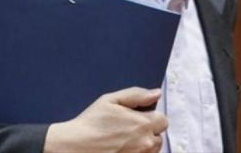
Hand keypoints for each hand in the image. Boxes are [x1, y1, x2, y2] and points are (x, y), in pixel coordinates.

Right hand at [43, 87, 166, 152]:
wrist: (76, 146)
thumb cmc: (91, 122)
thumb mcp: (110, 100)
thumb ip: (136, 95)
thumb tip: (156, 93)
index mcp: (142, 123)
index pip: (163, 120)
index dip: (152, 116)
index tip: (139, 116)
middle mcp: (145, 143)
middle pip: (159, 136)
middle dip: (148, 131)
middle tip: (129, 128)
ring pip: (152, 150)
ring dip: (144, 144)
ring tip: (125, 139)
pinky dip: (137, 152)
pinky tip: (122, 148)